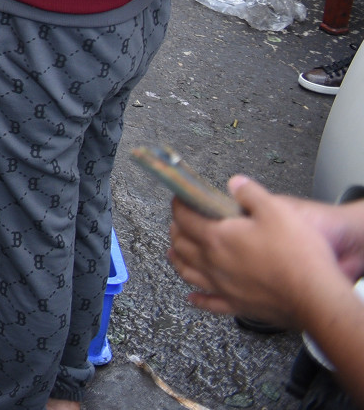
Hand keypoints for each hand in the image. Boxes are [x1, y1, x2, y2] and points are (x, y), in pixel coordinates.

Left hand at [171, 178, 363, 327]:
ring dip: (178, 261)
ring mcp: (223, 287)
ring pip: (189, 274)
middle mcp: (213, 263)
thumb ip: (251, 193)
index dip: (179, 205)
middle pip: (182, 245)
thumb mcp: (276, 210)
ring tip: (174, 253)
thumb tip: (235, 183)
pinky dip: (198, 299)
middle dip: (176, 231)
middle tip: (179, 222)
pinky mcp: (238, 306)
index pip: (185, 218)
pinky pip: (210, 303)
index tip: (180, 199)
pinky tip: (192, 298)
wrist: (316, 296)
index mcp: (217, 237)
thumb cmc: (297, 254)